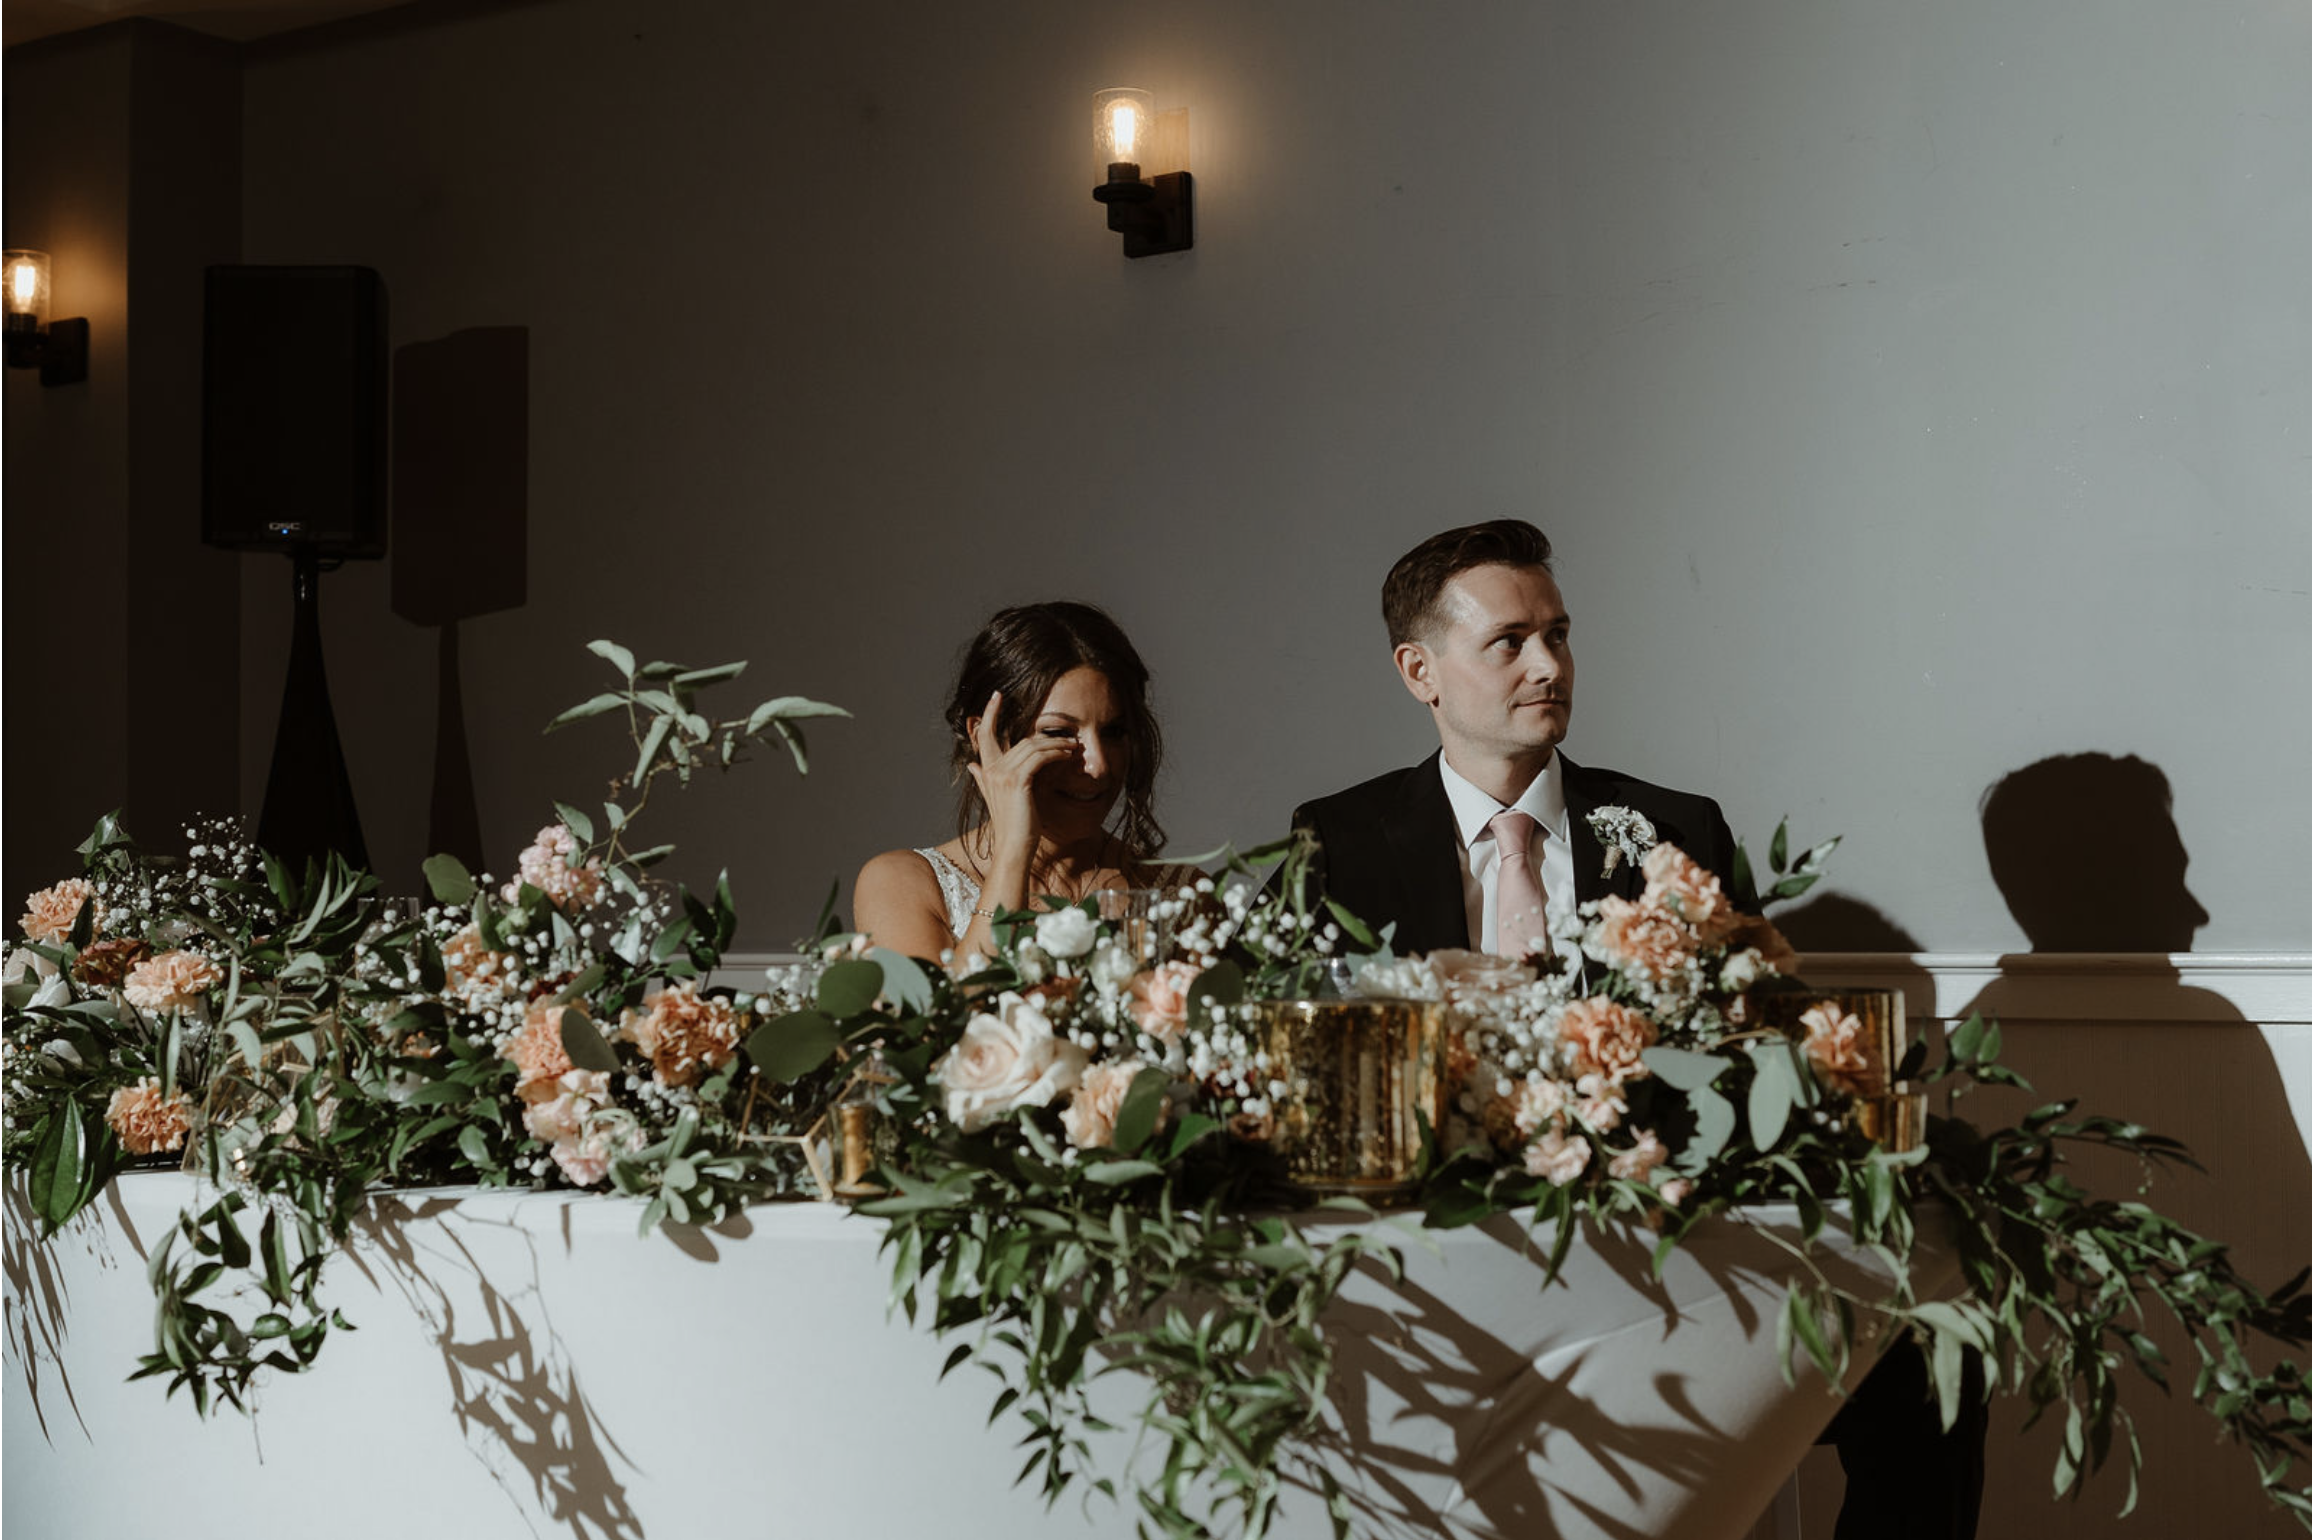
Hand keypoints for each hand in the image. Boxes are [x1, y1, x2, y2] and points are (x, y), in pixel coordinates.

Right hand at [965, 691, 1078, 868]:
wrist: (1013, 848)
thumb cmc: (1012, 826)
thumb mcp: (995, 798)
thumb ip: (983, 780)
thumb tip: (971, 766)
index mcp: (986, 771)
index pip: (984, 735)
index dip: (988, 714)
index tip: (996, 696)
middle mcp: (991, 770)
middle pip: (1019, 740)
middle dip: (1046, 736)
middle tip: (1067, 737)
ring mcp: (1003, 775)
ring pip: (1032, 746)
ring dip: (1056, 744)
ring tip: (1073, 746)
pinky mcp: (1018, 781)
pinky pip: (1039, 757)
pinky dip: (1056, 752)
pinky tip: (1068, 754)